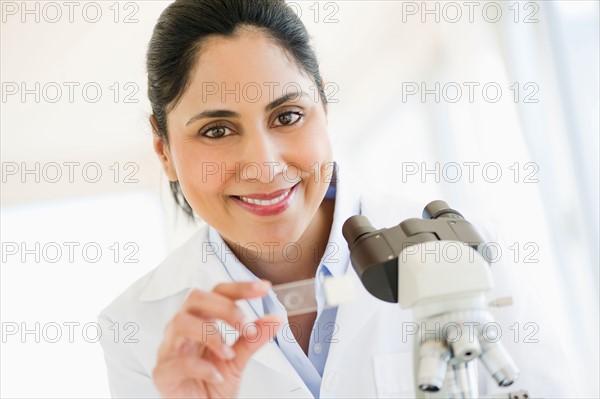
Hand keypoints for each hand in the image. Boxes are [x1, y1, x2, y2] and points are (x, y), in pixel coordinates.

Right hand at [152, 281, 280, 397]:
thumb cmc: (211, 384)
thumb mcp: (238, 360)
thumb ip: (253, 339)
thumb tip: (276, 319)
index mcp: (201, 320)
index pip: (217, 292)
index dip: (240, 287)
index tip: (263, 289)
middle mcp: (183, 329)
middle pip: (196, 298)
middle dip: (225, 308)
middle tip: (246, 327)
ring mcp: (169, 349)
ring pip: (181, 323)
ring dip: (211, 335)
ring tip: (228, 354)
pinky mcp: (163, 373)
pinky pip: (177, 362)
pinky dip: (202, 367)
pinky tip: (216, 376)